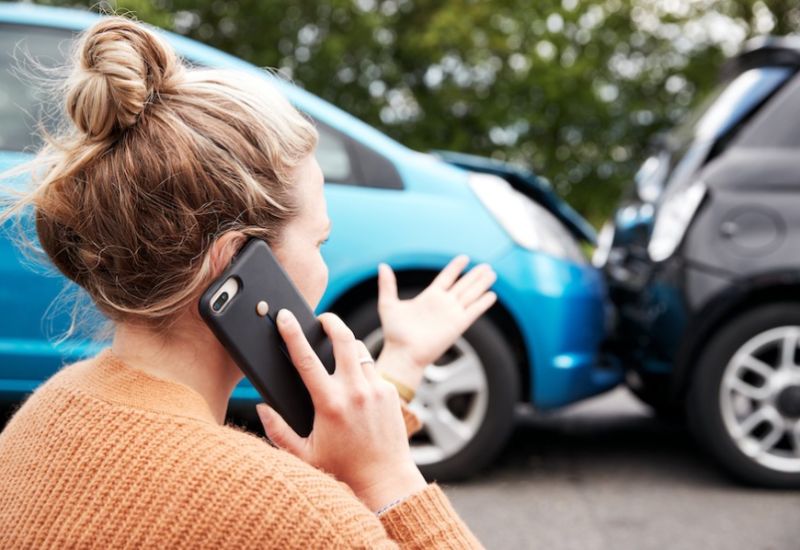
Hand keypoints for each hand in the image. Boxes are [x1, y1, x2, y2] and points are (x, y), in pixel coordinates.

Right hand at [256, 309, 426, 511]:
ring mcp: (376, 389)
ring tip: (336, 350)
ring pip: (359, 350)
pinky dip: (361, 369)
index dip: (292, 333)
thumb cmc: (342, 469)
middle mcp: (355, 391)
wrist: (385, 479)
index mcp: (329, 403)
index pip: (306, 358)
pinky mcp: (390, 392)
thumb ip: (278, 430)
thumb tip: (261, 407)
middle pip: (342, 338)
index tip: (285, 316)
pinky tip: (354, 383)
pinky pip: (372, 369)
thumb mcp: (303, 454)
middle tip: (321, 318)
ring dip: (347, 344)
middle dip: (330, 320)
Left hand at [376, 256, 496, 387]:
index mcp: (429, 297)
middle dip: (474, 275)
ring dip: (481, 284)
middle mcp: (443, 304)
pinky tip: (492, 295)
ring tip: (492, 274)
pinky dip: (483, 303)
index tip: (464, 258)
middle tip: (486, 266)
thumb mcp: (388, 304)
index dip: (455, 268)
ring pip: (470, 295)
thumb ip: (387, 285)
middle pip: (463, 285)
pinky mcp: (458, 325)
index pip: (446, 278)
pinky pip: (473, 311)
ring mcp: (451, 314)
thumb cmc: (394, 334)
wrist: (403, 354)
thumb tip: (383, 265)